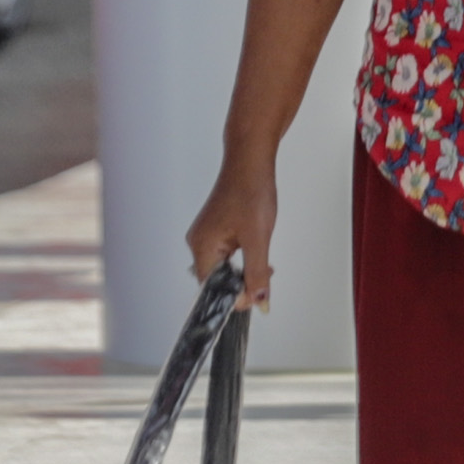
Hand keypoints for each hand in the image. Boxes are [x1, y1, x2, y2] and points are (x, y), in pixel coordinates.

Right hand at [186, 152, 277, 309]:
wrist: (250, 162)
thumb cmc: (250, 191)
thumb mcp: (258, 238)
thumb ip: (257, 273)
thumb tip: (260, 301)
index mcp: (202, 247)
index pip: (212, 289)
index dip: (235, 297)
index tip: (258, 297)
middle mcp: (199, 243)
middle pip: (217, 281)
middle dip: (242, 284)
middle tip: (265, 277)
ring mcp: (206, 236)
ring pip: (224, 268)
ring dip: (244, 271)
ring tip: (264, 263)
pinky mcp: (216, 230)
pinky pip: (226, 255)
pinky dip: (242, 259)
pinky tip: (256, 251)